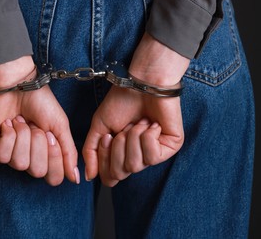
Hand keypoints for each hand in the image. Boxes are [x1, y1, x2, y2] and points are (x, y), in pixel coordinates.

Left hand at [0, 56, 79, 185]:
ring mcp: (8, 153)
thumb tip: (75, 179)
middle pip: (37, 171)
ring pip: (19, 163)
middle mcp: (27, 157)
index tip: (51, 136)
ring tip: (21, 121)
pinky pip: (2, 156)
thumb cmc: (40, 103)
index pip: (53, 177)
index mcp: (44, 155)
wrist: (19, 84)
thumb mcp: (60, 127)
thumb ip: (68, 153)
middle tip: (35, 126)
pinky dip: (9, 136)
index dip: (54, 157)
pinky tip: (9, 123)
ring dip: (23, 137)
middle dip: (38, 144)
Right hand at [82, 33, 188, 185]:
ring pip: (135, 165)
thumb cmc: (122, 100)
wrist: (142, 82)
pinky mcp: (171, 148)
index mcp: (122, 154)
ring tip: (138, 122)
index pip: (110, 177)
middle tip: (123, 128)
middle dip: (116, 147)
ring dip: (132, 139)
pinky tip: (151, 123)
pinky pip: (152, 157)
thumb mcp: (99, 127)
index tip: (107, 136)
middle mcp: (138, 157)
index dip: (104, 160)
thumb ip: (91, 152)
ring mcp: (155, 153)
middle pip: (120, 173)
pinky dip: (146, 137)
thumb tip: (89, 177)